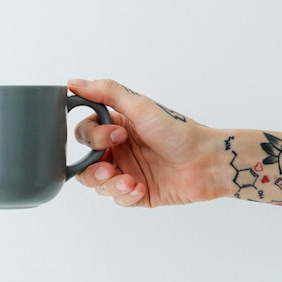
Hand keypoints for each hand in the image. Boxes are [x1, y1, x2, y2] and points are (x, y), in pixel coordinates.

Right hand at [68, 79, 226, 206]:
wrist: (206, 162)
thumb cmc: (178, 132)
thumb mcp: (141, 107)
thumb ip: (107, 93)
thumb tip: (74, 83)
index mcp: (116, 127)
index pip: (85, 134)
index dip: (93, 137)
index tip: (116, 136)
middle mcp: (119, 150)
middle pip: (84, 163)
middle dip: (92, 168)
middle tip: (110, 168)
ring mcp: (126, 172)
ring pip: (97, 184)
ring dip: (108, 184)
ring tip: (128, 181)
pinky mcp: (136, 193)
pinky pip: (117, 199)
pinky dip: (125, 195)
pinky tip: (140, 187)